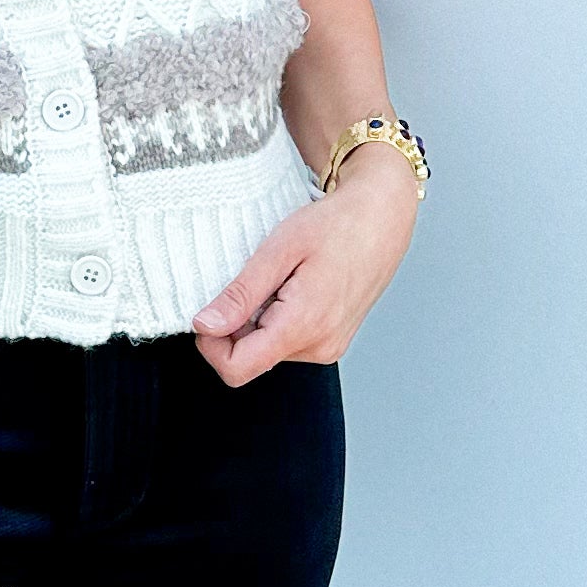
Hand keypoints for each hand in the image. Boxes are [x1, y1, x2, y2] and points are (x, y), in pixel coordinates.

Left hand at [189, 155, 416, 383]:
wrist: (381, 218)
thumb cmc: (335, 226)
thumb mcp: (278, 251)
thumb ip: (241, 295)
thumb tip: (204, 326)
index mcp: (303, 326)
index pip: (236, 368)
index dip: (211, 345)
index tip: (211, 310)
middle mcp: (319, 347)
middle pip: (249, 359)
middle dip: (237, 327)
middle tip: (255, 282)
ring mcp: (328, 348)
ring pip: (267, 352)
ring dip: (258, 321)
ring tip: (281, 280)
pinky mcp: (332, 343)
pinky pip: (287, 343)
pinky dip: (277, 320)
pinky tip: (293, 288)